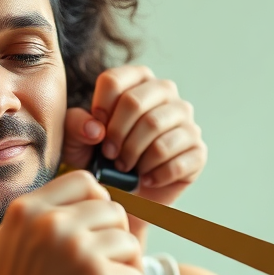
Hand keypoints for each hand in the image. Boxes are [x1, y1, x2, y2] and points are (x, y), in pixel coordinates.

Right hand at [0, 169, 147, 274]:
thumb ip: (26, 223)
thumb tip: (62, 207)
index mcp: (28, 210)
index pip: (84, 183)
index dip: (97, 207)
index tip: (92, 237)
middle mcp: (53, 223)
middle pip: (115, 213)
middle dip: (113, 246)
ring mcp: (79, 251)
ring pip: (131, 247)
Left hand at [60, 64, 206, 207]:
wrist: (123, 193)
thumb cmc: (99, 159)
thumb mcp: (77, 141)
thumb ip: (76, 125)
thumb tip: (96, 128)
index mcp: (136, 81)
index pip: (114, 80)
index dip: (100, 110)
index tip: (96, 134)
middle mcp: (165, 93)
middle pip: (135, 101)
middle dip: (115, 134)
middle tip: (108, 155)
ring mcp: (185, 120)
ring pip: (155, 127)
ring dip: (133, 154)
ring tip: (124, 167)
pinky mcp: (197, 150)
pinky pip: (176, 159)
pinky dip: (154, 174)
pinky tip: (146, 179)